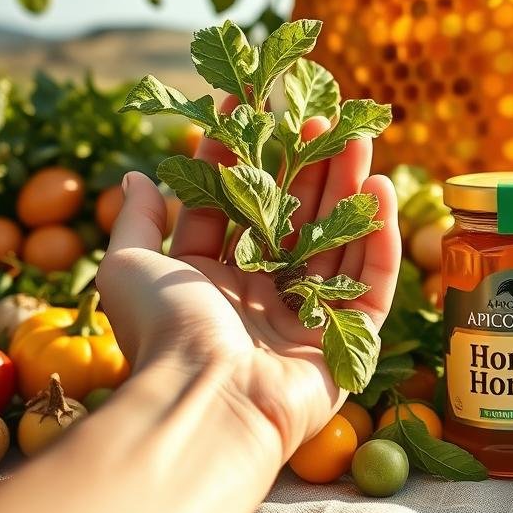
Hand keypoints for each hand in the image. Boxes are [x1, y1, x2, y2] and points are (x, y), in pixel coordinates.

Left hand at [96, 115, 399, 459]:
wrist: (209, 402)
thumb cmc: (165, 334)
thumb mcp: (130, 268)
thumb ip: (137, 220)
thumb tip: (135, 176)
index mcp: (216, 281)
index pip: (238, 209)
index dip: (245, 159)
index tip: (253, 110)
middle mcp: (264, 297)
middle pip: (296, 221)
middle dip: (309, 168)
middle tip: (323, 121)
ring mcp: (310, 318)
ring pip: (338, 243)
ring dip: (350, 191)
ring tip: (359, 140)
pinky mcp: (351, 340)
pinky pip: (373, 283)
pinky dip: (381, 239)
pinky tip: (382, 191)